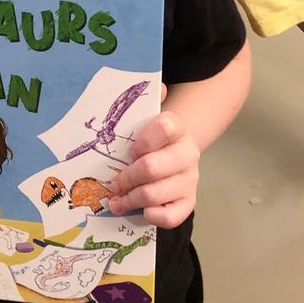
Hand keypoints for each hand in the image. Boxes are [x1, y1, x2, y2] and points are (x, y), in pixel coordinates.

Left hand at [107, 111, 199, 228]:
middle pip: (152, 167)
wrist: (175, 152)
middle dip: (126, 177)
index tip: (129, 150)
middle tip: (113, 183)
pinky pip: (171, 216)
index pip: (166, 126)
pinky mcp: (189, 202)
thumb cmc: (150, 136)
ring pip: (156, 193)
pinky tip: (141, 211)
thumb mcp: (143, 116)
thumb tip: (158, 86)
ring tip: (116, 200)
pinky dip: (152, 216)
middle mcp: (187, 153)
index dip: (144, 140)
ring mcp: (189, 179)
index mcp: (175, 127)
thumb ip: (144, 102)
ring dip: (131, 199)